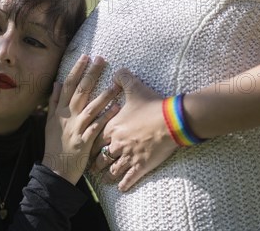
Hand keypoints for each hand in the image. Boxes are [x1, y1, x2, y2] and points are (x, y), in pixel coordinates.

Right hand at [43, 55, 119, 184]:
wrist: (55, 169)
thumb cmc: (54, 144)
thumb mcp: (50, 121)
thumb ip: (54, 101)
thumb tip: (57, 82)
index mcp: (59, 110)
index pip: (68, 85)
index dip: (77, 70)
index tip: (86, 56)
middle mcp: (67, 117)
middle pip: (80, 91)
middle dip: (91, 74)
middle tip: (102, 60)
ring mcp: (76, 128)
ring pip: (91, 108)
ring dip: (103, 95)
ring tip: (115, 84)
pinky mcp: (85, 141)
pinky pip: (97, 126)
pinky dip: (106, 117)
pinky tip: (116, 108)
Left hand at [90, 68, 177, 191]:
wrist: (172, 120)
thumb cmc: (152, 104)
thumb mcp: (135, 87)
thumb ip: (123, 78)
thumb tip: (117, 71)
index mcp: (112, 127)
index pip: (94, 138)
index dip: (90, 143)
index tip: (87, 147)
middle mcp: (117, 144)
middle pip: (100, 157)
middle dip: (96, 162)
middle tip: (92, 166)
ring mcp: (129, 156)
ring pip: (112, 170)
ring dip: (107, 175)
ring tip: (104, 178)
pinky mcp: (141, 166)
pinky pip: (128, 179)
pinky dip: (123, 184)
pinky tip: (121, 188)